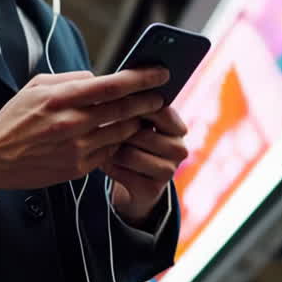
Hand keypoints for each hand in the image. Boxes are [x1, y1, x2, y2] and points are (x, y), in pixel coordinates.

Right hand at [0, 68, 168, 190]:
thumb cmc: (15, 118)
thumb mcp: (35, 87)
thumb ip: (70, 79)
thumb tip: (99, 78)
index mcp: (60, 98)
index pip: (111, 85)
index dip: (140, 79)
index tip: (160, 73)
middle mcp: (70, 123)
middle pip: (123, 109)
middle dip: (147, 101)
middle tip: (160, 95)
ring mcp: (76, 148)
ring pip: (121, 132)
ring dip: (136, 123)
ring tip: (141, 115)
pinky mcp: (77, 168)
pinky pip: (109, 152)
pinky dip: (118, 142)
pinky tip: (120, 135)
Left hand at [102, 106, 188, 226]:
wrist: (135, 186)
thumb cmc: (132, 145)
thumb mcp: (136, 125)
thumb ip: (133, 109)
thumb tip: (116, 92)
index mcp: (178, 128)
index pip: (161, 111)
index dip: (136, 107)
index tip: (115, 103)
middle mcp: (179, 150)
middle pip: (141, 134)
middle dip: (117, 133)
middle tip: (102, 131)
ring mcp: (168, 171)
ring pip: (129, 154)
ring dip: (110, 151)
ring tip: (102, 147)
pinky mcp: (152, 189)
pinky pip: (121, 172)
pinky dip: (108, 167)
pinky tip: (106, 164)